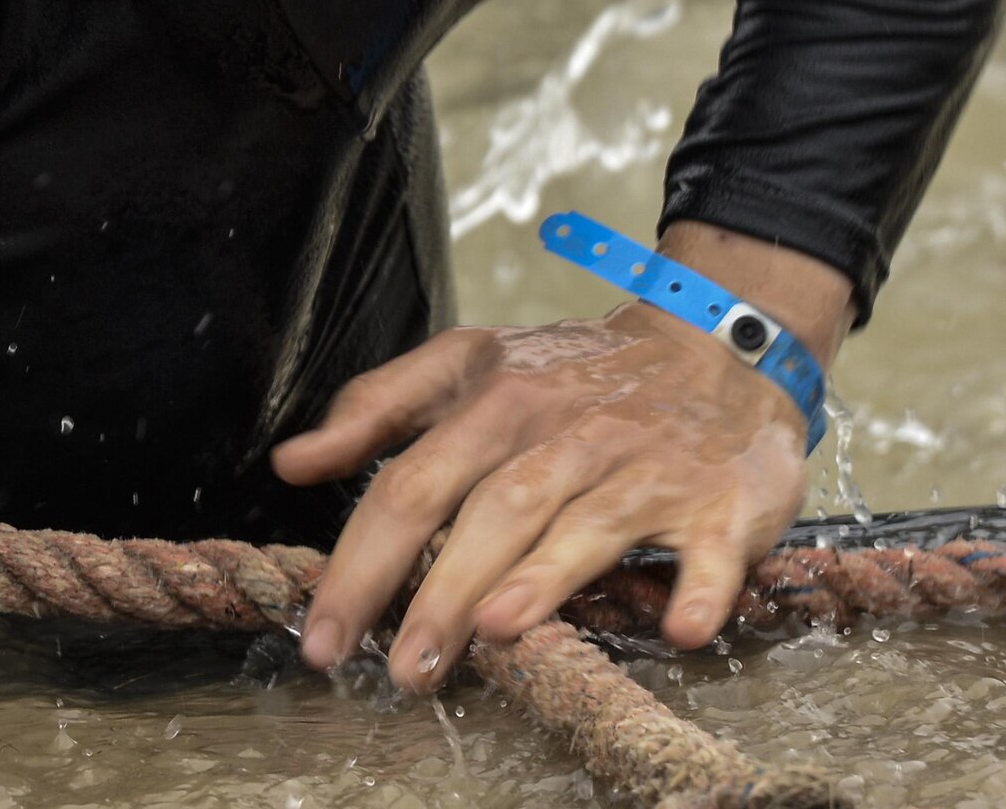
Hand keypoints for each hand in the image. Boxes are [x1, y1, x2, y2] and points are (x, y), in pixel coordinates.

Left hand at [272, 303, 812, 690]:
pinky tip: (681, 628)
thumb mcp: (464, 364)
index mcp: (493, 403)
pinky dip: (701, 588)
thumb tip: (292, 463)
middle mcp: (564, 434)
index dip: (362, 560)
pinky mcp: (719, 499)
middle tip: (401, 671)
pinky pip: (712, 550)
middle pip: (489, 512)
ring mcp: (643, 468)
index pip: (411, 484)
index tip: (324, 631)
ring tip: (492, 634)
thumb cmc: (568, 371)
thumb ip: (375, 409)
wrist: (711, 340)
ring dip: (541, 582)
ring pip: (581, 527)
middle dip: (438, 593)